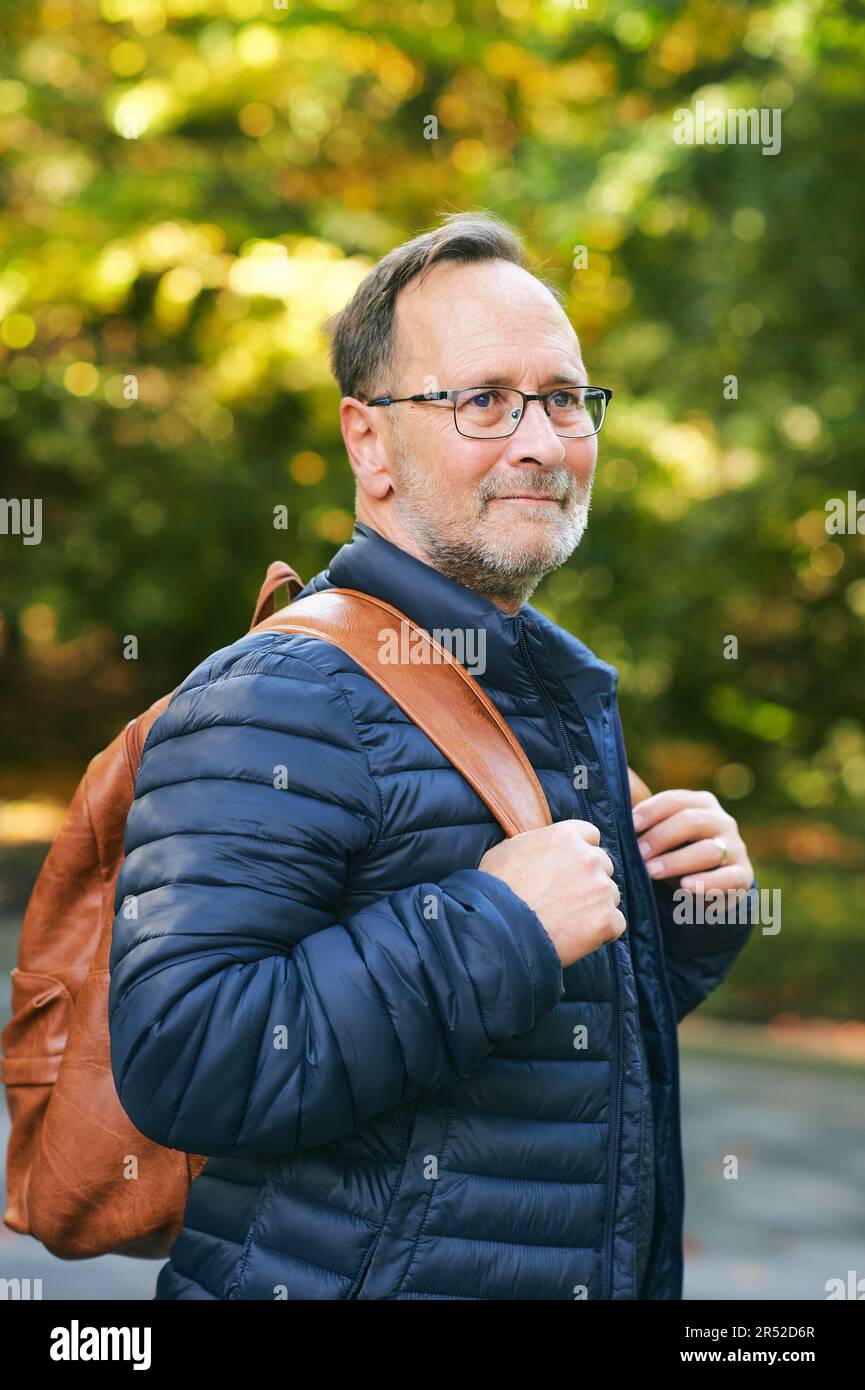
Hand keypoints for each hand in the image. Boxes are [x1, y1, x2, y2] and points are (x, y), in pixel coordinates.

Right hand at [478, 819, 625, 967]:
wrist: (498, 929)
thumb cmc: (497, 889)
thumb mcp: (509, 849)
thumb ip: (537, 842)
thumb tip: (543, 847)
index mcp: (566, 835)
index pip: (591, 836)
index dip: (581, 852)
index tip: (571, 867)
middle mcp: (589, 857)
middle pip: (603, 865)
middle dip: (589, 879)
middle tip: (566, 898)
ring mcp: (600, 889)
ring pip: (610, 895)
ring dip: (596, 906)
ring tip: (569, 920)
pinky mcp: (606, 920)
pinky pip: (616, 924)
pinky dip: (603, 932)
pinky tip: (580, 936)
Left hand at [632, 789, 753, 891]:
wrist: (714, 882)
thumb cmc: (678, 852)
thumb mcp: (667, 835)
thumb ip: (647, 825)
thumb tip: (611, 817)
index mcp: (702, 804)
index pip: (675, 800)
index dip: (651, 811)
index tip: (630, 826)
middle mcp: (722, 821)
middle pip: (691, 821)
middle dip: (660, 837)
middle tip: (638, 853)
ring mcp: (735, 848)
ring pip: (708, 850)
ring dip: (676, 861)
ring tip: (652, 872)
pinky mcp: (742, 875)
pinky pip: (728, 878)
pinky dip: (706, 883)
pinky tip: (685, 887)